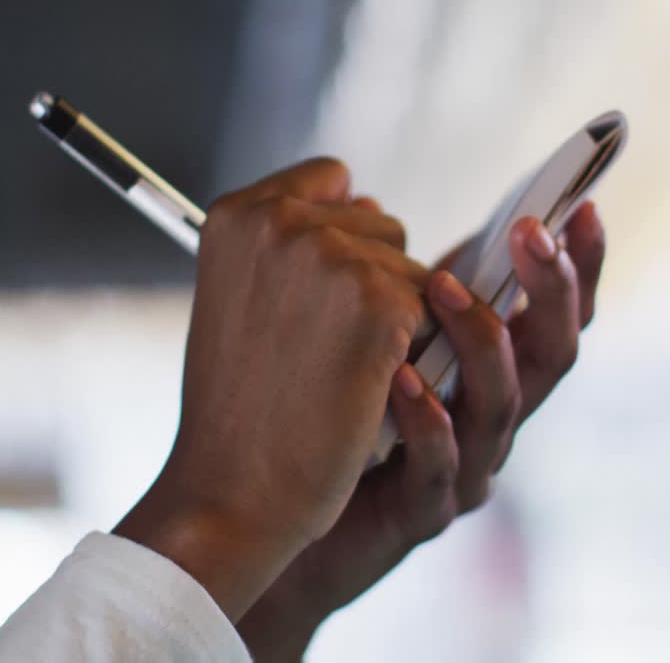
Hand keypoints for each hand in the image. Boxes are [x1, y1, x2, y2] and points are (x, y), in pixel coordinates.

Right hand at [113, 158, 430, 621]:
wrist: (234, 489)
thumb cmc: (240, 405)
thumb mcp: (242, 297)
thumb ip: (293, 241)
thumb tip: (370, 203)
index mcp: (238, 213)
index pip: (332, 180)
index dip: (338, 241)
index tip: (311, 299)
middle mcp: (279, 220)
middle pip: (382, 225)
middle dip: (373, 284)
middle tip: (318, 350)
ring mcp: (330, 258)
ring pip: (414, 272)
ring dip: (396, 322)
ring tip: (336, 370)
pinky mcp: (380, 303)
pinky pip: (435, 312)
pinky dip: (412, 353)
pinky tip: (364, 385)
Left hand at [237, 203, 606, 660]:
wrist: (269, 515)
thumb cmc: (323, 414)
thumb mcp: (362, 342)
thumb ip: (387, 290)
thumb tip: (374, 208)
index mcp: (486, 370)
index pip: (552, 313)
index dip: (579, 264)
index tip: (581, 206)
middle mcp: (489, 417)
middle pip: (552, 354)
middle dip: (550, 289)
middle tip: (528, 233)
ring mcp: (463, 468)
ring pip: (502, 407)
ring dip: (481, 340)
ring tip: (441, 288)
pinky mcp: (419, 513)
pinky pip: (439, 470)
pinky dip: (428, 421)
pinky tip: (400, 378)